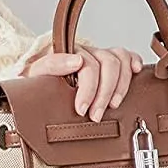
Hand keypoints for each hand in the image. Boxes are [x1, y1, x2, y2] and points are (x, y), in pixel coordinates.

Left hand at [22, 44, 143, 122]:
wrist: (32, 83)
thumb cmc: (33, 82)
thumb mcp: (31, 75)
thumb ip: (50, 65)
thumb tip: (76, 62)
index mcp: (66, 52)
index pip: (86, 66)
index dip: (87, 89)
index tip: (81, 109)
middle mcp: (85, 52)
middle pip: (107, 64)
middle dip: (104, 92)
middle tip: (96, 115)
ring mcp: (97, 55)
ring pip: (119, 59)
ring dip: (120, 84)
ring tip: (113, 105)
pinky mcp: (106, 61)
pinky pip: (126, 54)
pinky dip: (133, 61)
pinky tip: (135, 71)